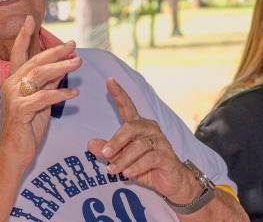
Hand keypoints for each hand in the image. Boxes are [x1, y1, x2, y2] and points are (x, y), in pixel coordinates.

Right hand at [0, 15, 81, 167]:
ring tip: (79, 63)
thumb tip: (62, 67)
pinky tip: (74, 92)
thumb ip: (48, 83)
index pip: (18, 53)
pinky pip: (43, 98)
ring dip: (61, 68)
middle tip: (73, 45)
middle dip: (55, 51)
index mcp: (12, 81)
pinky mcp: (19, 112)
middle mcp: (10, 85)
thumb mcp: (40, 102)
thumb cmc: (26, 128)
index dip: (24, 36)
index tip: (30, 19)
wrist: (12, 155)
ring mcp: (13, 98)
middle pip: (34, 62)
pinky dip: (60, 93)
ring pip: (38, 76)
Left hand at [87, 78, 200, 203]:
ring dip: (124, 159)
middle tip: (105, 153)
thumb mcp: (122, 160)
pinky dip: (137, 166)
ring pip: (139, 146)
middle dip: (116, 140)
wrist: (172, 182)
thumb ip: (108, 151)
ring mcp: (160, 142)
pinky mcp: (167, 156)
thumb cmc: (145, 167)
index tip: (109, 80)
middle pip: (131, 127)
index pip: (128, 107)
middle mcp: (150, 129)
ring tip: (113, 170)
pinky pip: (150, 158)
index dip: (119, 94)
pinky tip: (128, 173)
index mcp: (139, 126)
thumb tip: (90, 143)